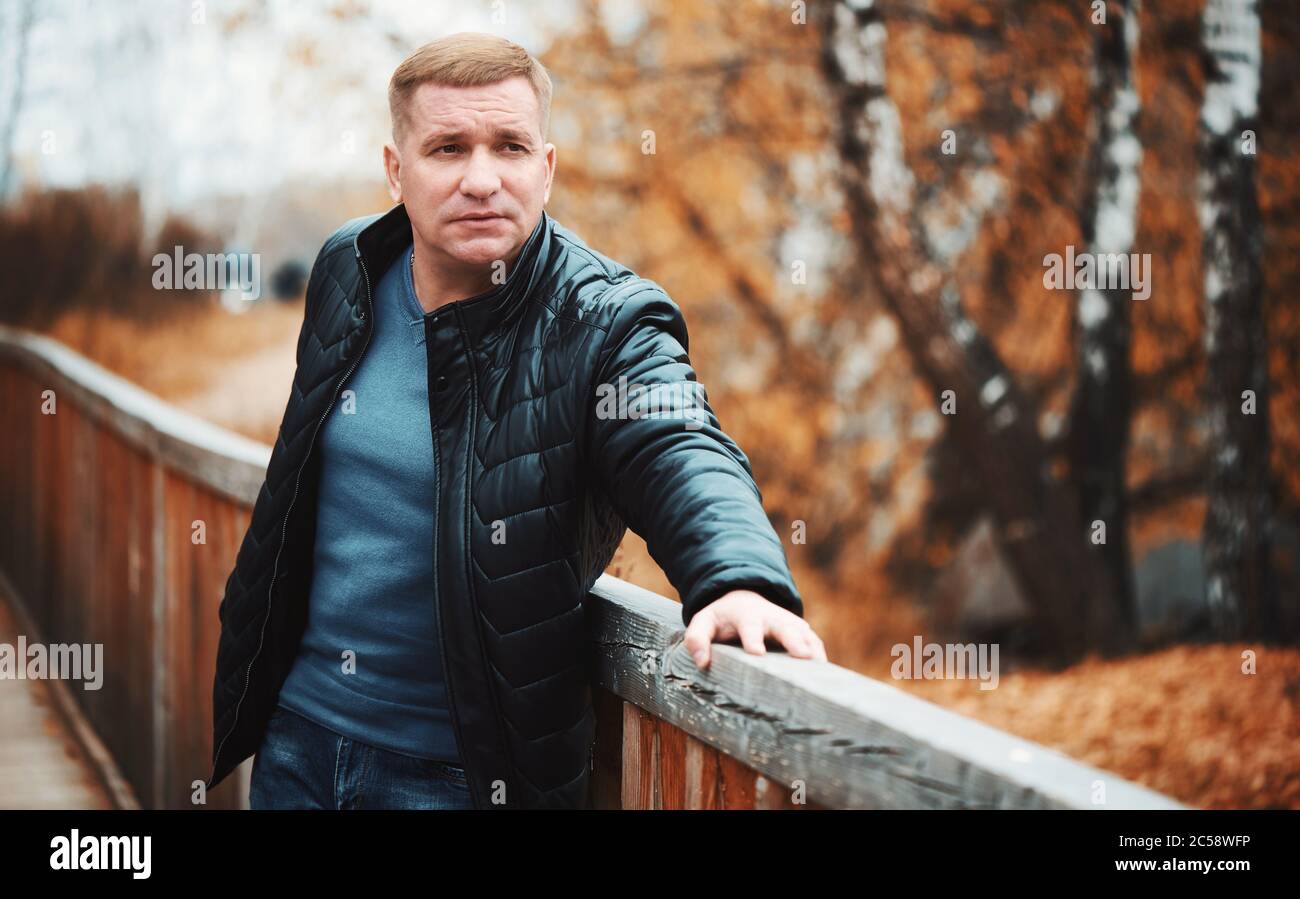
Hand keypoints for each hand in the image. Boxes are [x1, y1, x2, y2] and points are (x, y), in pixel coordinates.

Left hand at [683, 589, 826, 669]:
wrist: (744, 600)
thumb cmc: (722, 618)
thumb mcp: (703, 622)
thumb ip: (697, 639)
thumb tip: (702, 662)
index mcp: (746, 614)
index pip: (750, 626)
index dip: (754, 639)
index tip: (757, 653)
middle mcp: (772, 617)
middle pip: (786, 627)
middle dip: (794, 640)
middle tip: (802, 656)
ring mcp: (790, 623)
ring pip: (805, 635)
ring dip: (813, 650)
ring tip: (822, 671)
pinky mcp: (802, 632)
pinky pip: (815, 643)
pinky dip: (821, 656)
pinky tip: (827, 677)